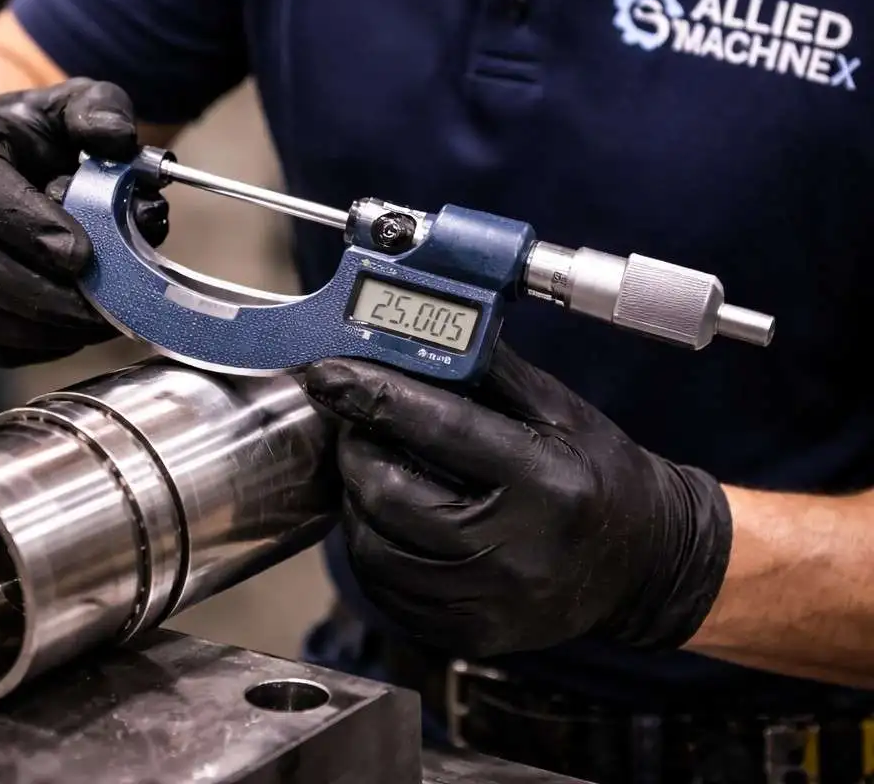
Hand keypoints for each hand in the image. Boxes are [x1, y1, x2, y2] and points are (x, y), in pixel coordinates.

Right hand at [0, 78, 168, 366]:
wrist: (7, 161)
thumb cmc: (45, 135)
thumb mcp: (79, 104)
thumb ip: (102, 111)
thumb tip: (116, 139)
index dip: (28, 225)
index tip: (83, 254)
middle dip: (40, 294)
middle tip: (102, 307)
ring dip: (38, 328)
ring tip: (97, 325)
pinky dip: (25, 347)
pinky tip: (71, 336)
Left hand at [304, 344, 731, 657]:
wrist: (644, 562)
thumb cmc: (599, 474)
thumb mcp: (558, 408)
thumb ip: (485, 369)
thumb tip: (409, 336)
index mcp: (544, 481)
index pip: (438, 428)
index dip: (371, 395)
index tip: (327, 374)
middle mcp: (516, 551)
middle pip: (389, 494)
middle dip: (356, 449)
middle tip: (357, 424)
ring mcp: (491, 604)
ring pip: (373, 549)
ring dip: (356, 500)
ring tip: (374, 469)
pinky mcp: (471, 635)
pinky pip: (386, 593)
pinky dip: (372, 549)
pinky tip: (388, 520)